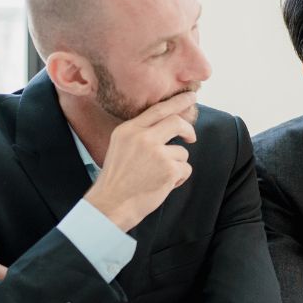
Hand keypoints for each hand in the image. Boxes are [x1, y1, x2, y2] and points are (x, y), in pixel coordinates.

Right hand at [84, 91, 198, 230]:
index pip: (158, 109)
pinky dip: (179, 179)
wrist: (111, 205)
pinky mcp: (168, 169)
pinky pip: (185, 169)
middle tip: (192, 137)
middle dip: (188, 129)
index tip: (191, 97)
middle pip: (176, 122)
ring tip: (160, 176)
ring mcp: (156, 153)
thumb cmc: (117, 180)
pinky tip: (164, 185)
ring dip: (177, 165)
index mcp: (128, 130)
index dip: (178, 102)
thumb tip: (168, 125)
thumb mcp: (120, 147)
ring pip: (182, 151)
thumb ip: (140, 134)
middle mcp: (142, 137)